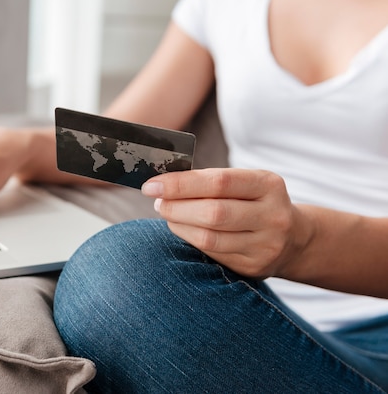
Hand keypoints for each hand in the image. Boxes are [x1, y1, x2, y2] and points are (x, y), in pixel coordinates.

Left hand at [141, 168, 309, 278]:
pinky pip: (212, 254)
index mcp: (268, 185)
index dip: (181, 184)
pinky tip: (181, 229)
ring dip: (178, 225)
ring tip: (166, 213)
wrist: (294, 239)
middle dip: (176, 206)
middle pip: (213, 213)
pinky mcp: (254, 266)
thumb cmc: (256, 202)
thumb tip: (163, 183)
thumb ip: (210, 181)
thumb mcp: (246, 183)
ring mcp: (266, 245)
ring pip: (209, 238)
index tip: (153, 184)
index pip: (218, 182)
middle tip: (157, 201)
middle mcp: (272, 215)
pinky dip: (189, 239)